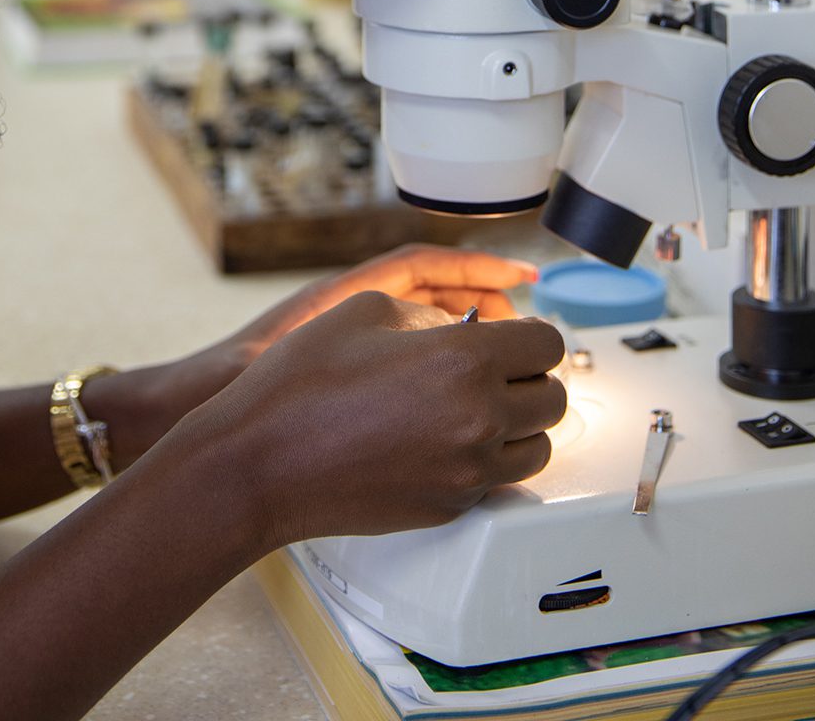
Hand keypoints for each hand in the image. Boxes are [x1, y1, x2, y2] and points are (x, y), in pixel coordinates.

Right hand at [123, 245, 537, 456]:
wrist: (261, 462)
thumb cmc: (301, 384)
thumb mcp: (368, 308)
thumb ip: (431, 313)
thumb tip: (464, 326)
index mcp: (464, 360)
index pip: (546, 343)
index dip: (530, 332)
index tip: (515, 334)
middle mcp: (478, 418)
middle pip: (554, 397)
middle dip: (531, 377)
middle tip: (499, 367)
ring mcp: (468, 470)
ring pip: (539, 446)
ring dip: (520, 422)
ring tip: (479, 405)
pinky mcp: (452, 506)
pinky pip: (502, 480)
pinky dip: (492, 457)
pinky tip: (452, 438)